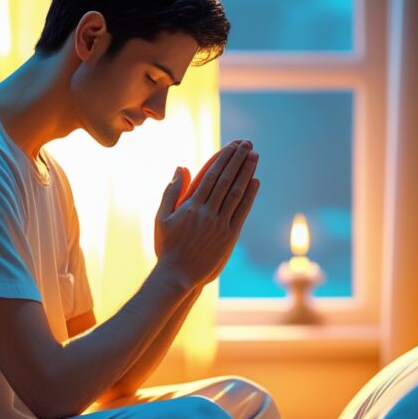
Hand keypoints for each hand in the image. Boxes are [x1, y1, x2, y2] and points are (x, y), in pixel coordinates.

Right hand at [154, 140, 260, 286]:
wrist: (178, 274)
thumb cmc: (167, 246)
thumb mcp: (162, 217)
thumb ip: (172, 192)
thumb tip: (182, 167)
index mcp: (191, 205)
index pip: (211, 175)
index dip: (223, 158)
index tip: (231, 145)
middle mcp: (207, 212)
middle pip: (226, 179)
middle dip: (237, 159)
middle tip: (247, 144)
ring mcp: (220, 224)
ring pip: (236, 193)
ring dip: (246, 173)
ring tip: (254, 156)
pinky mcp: (229, 236)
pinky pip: (241, 211)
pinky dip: (249, 195)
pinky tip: (255, 182)